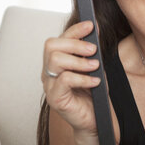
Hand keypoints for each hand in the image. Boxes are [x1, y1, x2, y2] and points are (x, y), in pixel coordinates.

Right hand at [41, 21, 101, 136]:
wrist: (94, 119)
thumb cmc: (93, 94)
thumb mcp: (94, 68)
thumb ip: (91, 52)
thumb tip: (94, 32)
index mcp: (57, 62)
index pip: (59, 39)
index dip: (74, 30)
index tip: (91, 25)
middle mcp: (49, 71)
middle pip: (51, 45)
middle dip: (75, 44)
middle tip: (93, 50)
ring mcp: (50, 85)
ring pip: (55, 60)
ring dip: (79, 61)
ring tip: (95, 67)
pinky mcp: (55, 98)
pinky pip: (64, 80)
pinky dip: (82, 78)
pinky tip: (94, 82)